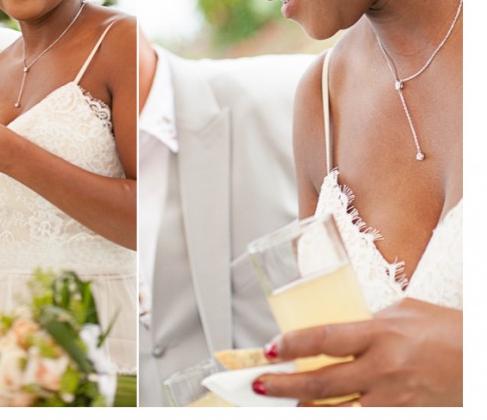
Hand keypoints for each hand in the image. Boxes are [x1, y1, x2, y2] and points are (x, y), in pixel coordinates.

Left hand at [255, 298, 461, 405]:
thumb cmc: (450, 333)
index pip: (324, 339)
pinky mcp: (407, 418)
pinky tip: (324, 414)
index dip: (292, 345)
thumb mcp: (406, 314)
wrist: (485, 362)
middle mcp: (385, 370)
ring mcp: (397, 401)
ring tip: (287, 406)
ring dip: (308, 411)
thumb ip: (368, 322)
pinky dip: (342, 418)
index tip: (270, 349)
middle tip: (260, 385)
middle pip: (322, 384)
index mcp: (382, 335)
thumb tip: (334, 329)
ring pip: (339, 414)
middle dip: (284, 386)